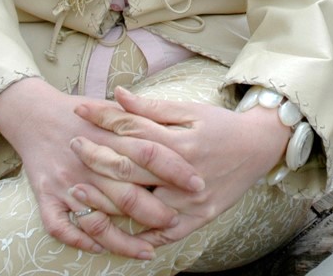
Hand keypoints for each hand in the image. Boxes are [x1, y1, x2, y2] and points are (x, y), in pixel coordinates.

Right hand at [0, 77, 201, 257]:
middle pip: (126, 190)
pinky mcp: (45, 195)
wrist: (33, 112)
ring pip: (97, 217)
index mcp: (109, 136)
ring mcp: (66, 181)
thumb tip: (181, 131)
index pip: (149, 153)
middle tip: (177, 221)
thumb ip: (143, 118)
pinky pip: (60, 226)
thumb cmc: (80, 111)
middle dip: (154, 210)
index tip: (198, 183)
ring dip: (123, 237)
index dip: (175, 170)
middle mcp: (88, 161)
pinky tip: (99, 249)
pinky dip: (79, 239)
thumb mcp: (114, 108)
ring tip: (148, 250)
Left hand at [71, 86, 291, 243]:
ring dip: (107, 202)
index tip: (79, 109)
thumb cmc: (221, 126)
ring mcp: (191, 201)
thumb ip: (153, 108)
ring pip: (141, 207)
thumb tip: (117, 95)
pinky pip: (165, 234)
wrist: (260, 148)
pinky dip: (140, 237)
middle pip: (130, 170)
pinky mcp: (199, 219)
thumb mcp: (190, 110)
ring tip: (79, 193)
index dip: (103, 118)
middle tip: (72, 146)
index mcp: (181, 143)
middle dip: (96, 157)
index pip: (133, 129)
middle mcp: (184, 174)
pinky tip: (115, 234)